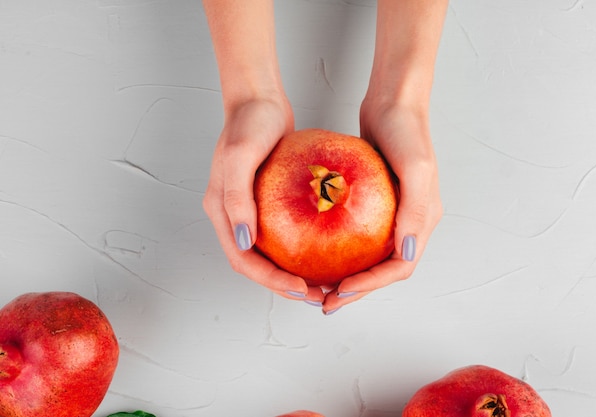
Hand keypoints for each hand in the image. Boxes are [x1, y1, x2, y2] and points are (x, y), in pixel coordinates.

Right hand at [203, 96, 324, 303]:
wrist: (259, 99)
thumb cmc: (249, 123)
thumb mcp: (240, 156)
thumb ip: (237, 198)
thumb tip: (246, 241)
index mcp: (221, 212)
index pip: (244, 261)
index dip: (271, 281)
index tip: (302, 289)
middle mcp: (235, 217)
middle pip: (258, 265)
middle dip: (286, 286)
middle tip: (319, 296)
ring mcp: (251, 211)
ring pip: (272, 254)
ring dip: (295, 272)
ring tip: (326, 282)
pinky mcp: (269, 202)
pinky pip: (285, 234)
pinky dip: (302, 248)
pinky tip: (328, 251)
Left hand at [321, 102, 442, 312]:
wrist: (393, 102)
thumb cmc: (406, 130)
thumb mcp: (415, 167)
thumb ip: (415, 210)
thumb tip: (407, 252)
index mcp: (422, 221)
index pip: (399, 267)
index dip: (371, 286)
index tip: (341, 291)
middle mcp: (409, 222)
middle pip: (382, 269)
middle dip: (355, 290)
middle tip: (325, 301)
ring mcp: (392, 213)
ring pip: (368, 255)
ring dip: (347, 274)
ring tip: (318, 285)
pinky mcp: (374, 202)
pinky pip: (356, 233)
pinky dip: (339, 247)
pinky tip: (313, 249)